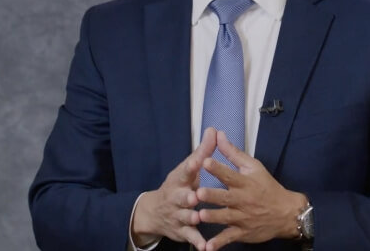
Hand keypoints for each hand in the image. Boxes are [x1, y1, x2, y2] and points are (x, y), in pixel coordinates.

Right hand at [131, 127, 217, 249]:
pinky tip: (206, 247)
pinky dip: (197, 242)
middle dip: (187, 196)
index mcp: (180, 180)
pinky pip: (191, 237)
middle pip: (181, 196)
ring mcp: (178, 215)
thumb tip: (214, 130)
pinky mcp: (182, 231)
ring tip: (198, 218)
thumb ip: (203, 151)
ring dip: (191, 217)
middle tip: (194, 196)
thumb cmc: (178, 186)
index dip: (191, 166)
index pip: (185, 171)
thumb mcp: (188, 168)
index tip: (197, 161)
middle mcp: (176, 197)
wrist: (155, 212)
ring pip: (185, 216)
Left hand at [197, 131, 308, 250]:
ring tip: (199, 217)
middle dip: (212, 196)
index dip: (218, 168)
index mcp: (245, 182)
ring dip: (213, 218)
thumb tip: (219, 135)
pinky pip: (229, 238)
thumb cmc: (267, 186)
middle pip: (226, 197)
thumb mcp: (253, 167)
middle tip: (198, 193)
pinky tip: (207, 247)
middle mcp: (243, 200)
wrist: (286, 213)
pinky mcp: (242, 232)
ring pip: (225, 218)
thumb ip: (233, 153)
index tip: (205, 161)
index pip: (230, 174)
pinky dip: (219, 243)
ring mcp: (243, 217)